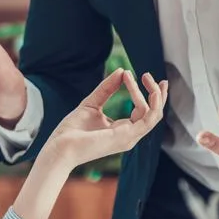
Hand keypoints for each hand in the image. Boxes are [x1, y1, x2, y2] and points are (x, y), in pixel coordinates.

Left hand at [44, 69, 166, 172]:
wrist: (60, 147)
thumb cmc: (72, 131)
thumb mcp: (92, 104)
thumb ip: (106, 89)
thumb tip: (121, 71)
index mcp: (123, 130)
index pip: (143, 111)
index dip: (142, 92)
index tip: (131, 74)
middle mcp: (130, 136)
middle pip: (155, 115)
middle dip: (158, 94)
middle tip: (150, 75)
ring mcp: (129, 138)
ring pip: (154, 114)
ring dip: (153, 93)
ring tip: (144, 77)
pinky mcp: (126, 136)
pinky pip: (145, 117)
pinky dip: (143, 99)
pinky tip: (133, 84)